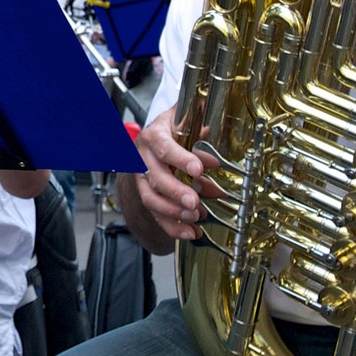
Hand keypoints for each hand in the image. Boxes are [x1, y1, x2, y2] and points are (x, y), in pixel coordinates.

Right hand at [124, 108, 219, 245]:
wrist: (156, 138)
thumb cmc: (173, 129)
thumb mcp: (186, 123)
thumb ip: (201, 135)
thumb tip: (213, 160)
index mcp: (153, 136)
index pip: (163, 147)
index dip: (180, 159)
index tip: (198, 170)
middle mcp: (142, 158)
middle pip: (155, 178)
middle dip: (176, 192)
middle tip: (194, 202)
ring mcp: (142, 179)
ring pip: (151, 199)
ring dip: (173, 211)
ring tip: (194, 217)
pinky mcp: (147, 196)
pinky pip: (155, 215)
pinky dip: (172, 227)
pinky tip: (189, 232)